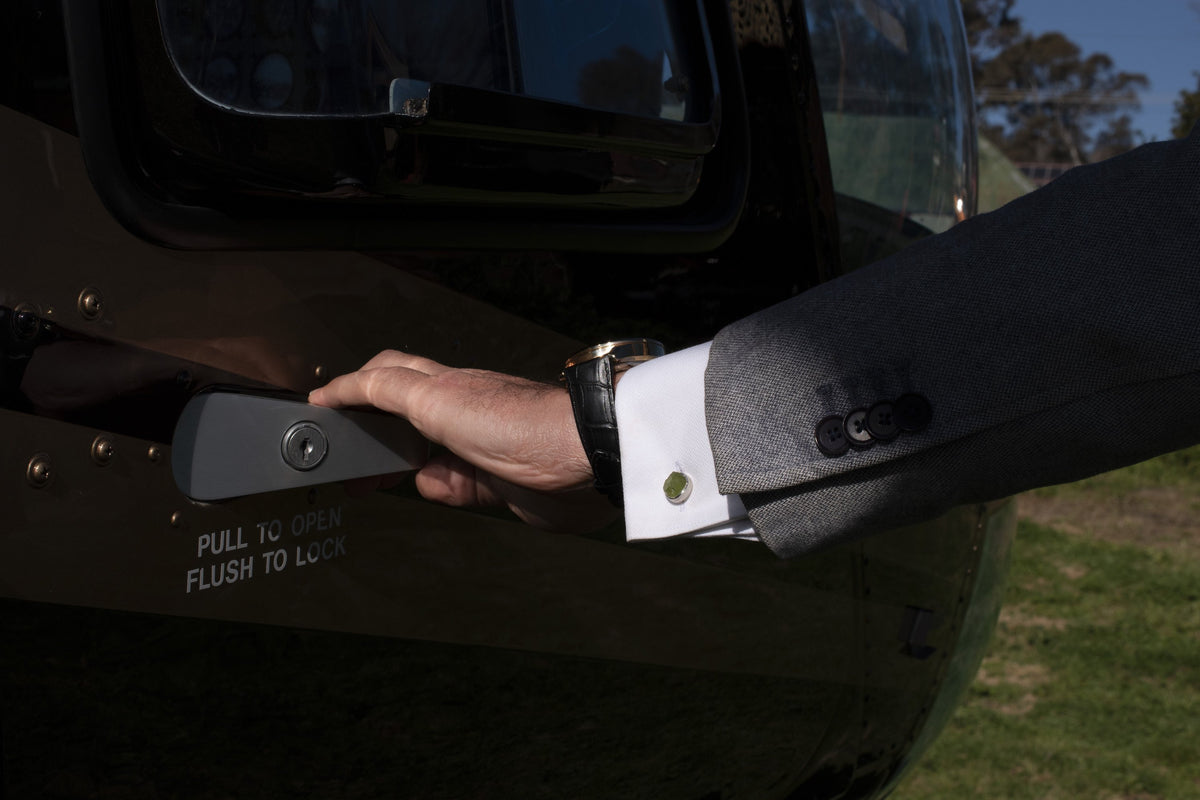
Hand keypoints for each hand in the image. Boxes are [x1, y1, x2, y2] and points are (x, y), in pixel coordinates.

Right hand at [308, 351, 616, 530]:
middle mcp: (458, 413)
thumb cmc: (518, 422)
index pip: (386, 377)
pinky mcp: (494, 485)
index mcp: (442, 385)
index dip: (351, 389)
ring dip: (401, 468)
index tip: (319, 407)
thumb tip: (347, 387)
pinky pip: (452, 488)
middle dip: (369, 436)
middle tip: (342, 456)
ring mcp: (476, 450)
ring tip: (371, 481)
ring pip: (423, 459)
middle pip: (400, 419)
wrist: (579, 462)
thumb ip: (389, 391)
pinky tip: (432, 489)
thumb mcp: (438, 399)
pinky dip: (437, 490)